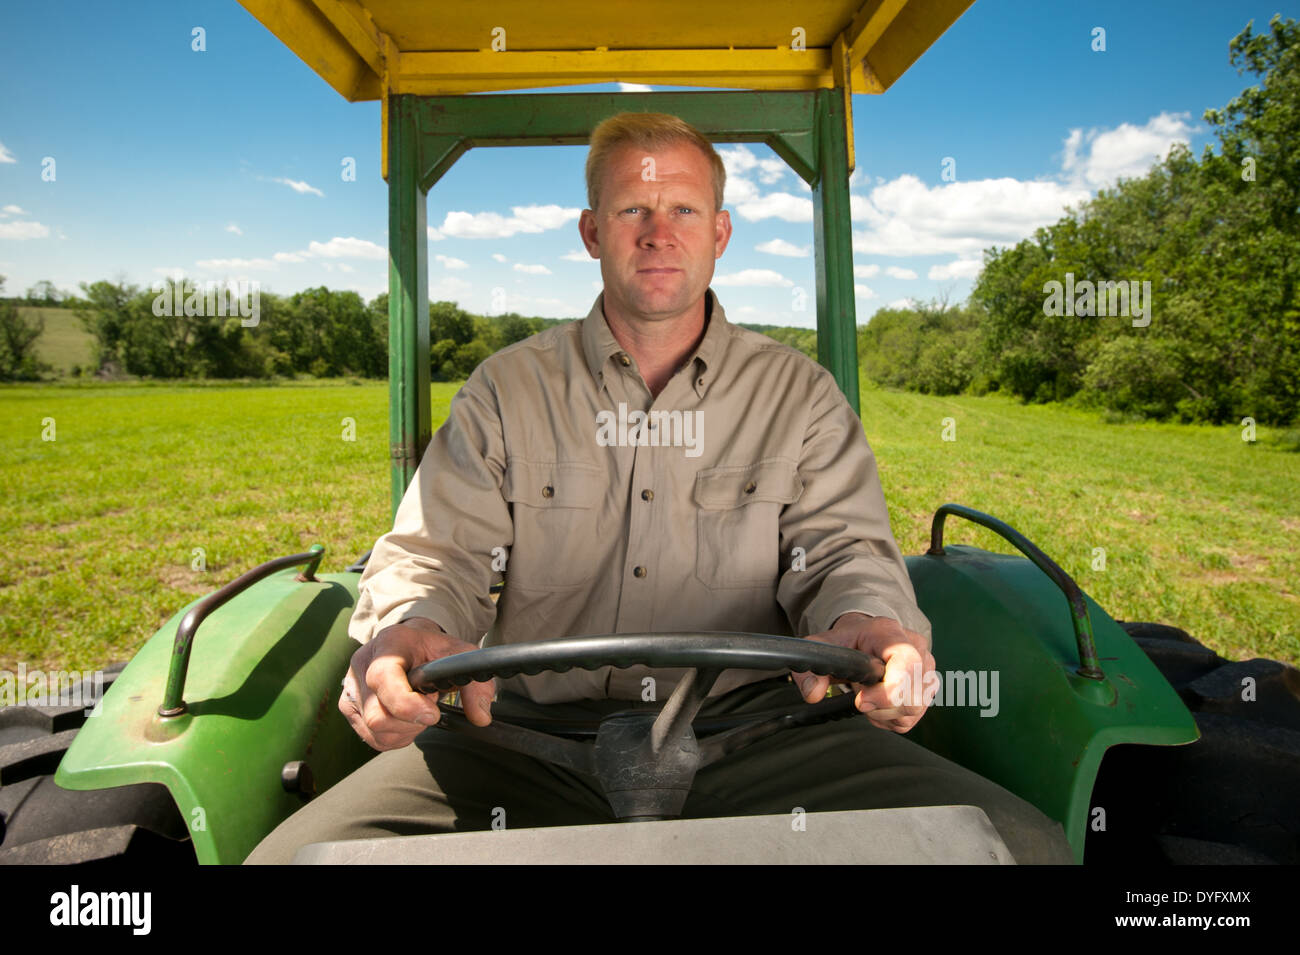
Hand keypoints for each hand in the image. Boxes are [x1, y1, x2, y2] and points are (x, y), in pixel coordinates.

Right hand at [339, 617, 495, 750]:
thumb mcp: (460, 656)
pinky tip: (406, 719)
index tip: (432, 714)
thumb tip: (480, 717)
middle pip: (378, 715)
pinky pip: (371, 738)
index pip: (384, 678)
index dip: (407, 704)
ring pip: (374, 731)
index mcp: (388, 644)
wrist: (409, 643)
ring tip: (418, 709)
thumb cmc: (432, 649)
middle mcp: (361, 663)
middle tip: (429, 706)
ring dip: (405, 731)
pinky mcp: (348, 706)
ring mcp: (350, 686)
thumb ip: (476, 683)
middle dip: (411, 722)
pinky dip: (395, 737)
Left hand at [793, 612, 935, 733]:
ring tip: (867, 696)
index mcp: (890, 633)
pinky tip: (878, 704)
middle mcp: (916, 648)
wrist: (864, 637)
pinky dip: (890, 719)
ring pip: (913, 711)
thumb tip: (813, 693)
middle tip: (859, 696)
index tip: (861, 701)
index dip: (887, 691)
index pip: (906, 663)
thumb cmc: (847, 641)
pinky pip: (911, 719)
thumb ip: (812, 669)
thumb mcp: (822, 648)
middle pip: (912, 697)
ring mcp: (926, 669)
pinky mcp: (927, 688)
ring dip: (884, 714)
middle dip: (880, 708)